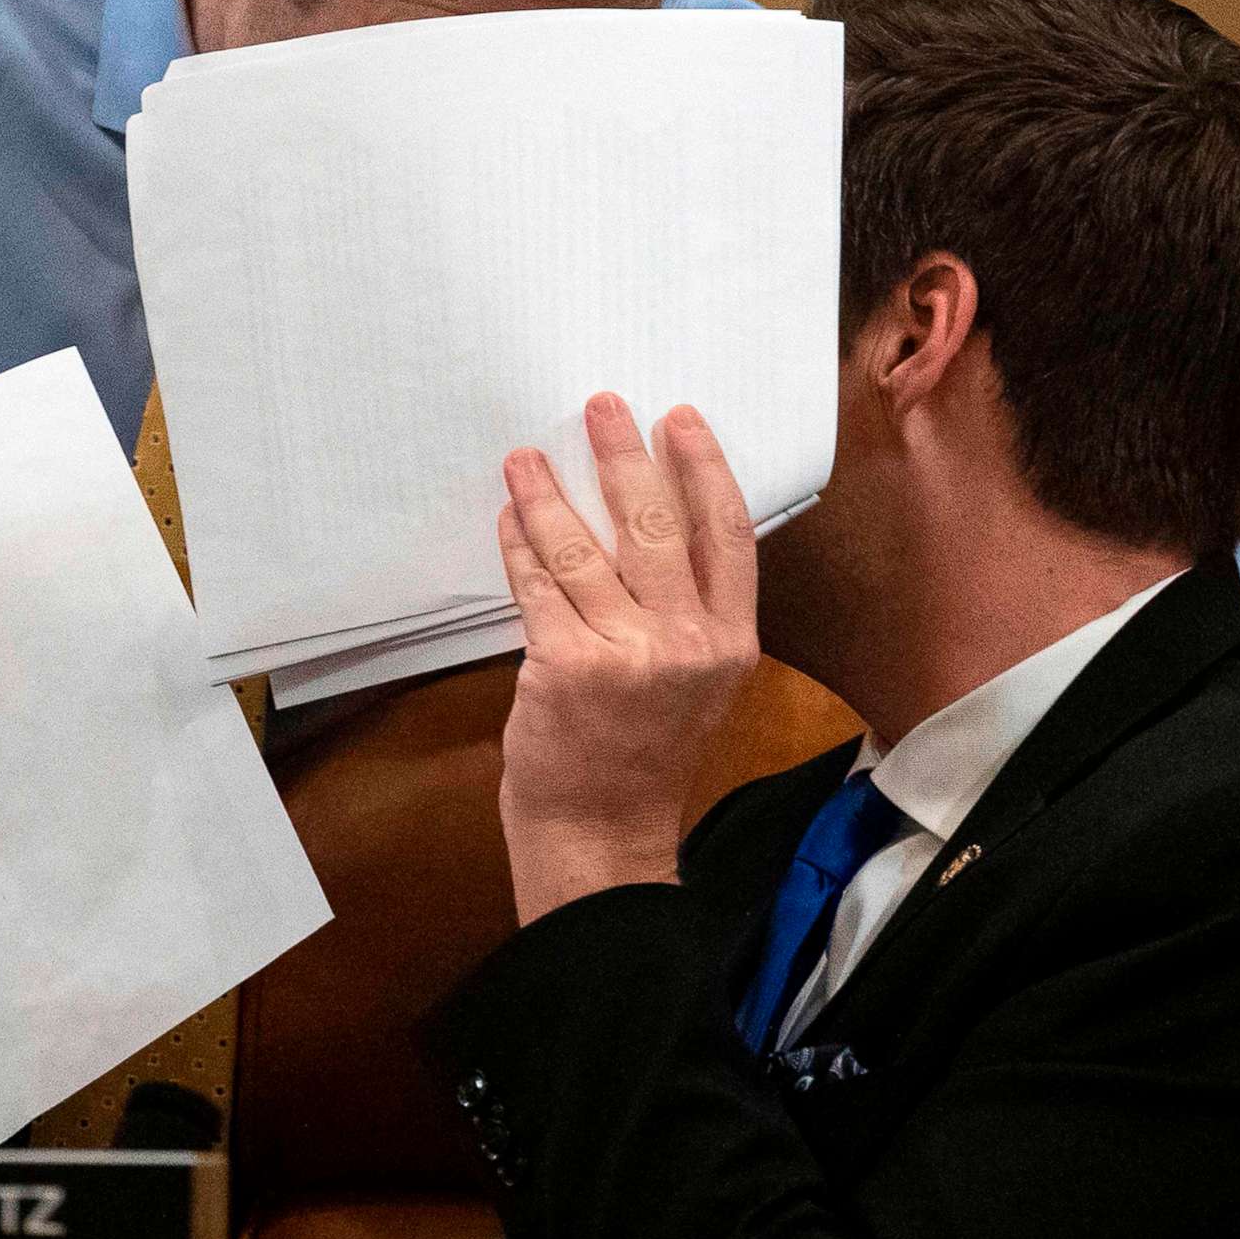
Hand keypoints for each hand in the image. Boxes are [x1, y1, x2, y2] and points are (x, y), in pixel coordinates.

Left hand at [494, 392, 759, 924]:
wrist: (600, 831)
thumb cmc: (642, 752)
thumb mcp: (697, 682)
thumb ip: (688, 610)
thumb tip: (648, 515)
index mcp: (730, 642)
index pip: (727, 533)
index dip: (705, 468)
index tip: (679, 420)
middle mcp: (688, 644)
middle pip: (656, 525)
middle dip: (624, 456)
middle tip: (602, 407)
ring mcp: (627, 655)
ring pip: (584, 549)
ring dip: (549, 493)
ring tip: (527, 456)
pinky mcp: (566, 667)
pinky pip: (539, 586)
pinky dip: (520, 545)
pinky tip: (509, 517)